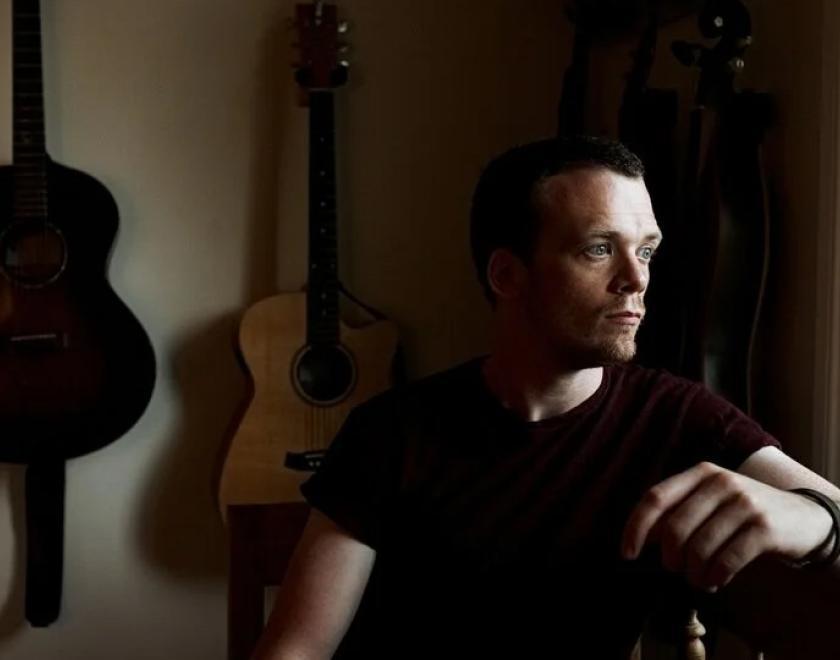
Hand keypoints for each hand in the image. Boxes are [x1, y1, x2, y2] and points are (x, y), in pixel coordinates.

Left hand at [620, 462, 832, 591]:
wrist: (804, 517)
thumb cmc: (743, 513)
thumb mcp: (710, 501)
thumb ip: (677, 512)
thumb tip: (642, 537)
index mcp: (700, 473)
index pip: (655, 498)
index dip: (636, 527)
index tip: (627, 553)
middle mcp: (720, 482)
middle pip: (674, 528)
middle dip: (669, 558)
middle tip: (676, 569)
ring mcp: (744, 503)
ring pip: (699, 549)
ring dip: (694, 574)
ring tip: (699, 579)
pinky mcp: (764, 528)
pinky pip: (726, 561)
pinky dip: (715, 577)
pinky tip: (717, 580)